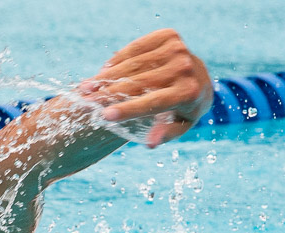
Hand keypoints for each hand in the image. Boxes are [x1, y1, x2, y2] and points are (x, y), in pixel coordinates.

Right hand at [78, 29, 212, 147]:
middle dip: (108, 93)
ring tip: (85, 87)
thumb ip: (164, 133)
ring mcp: (178, 49)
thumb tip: (150, 144)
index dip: (128, 110)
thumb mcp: (179, 126)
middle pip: (138, 83)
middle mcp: (185, 68)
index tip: (104, 116)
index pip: (153, 102)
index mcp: (189, 92)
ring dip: (106, 77)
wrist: (201, 78)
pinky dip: (117, 60)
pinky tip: (102, 72)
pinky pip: (135, 48)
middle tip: (84, 102)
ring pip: (133, 65)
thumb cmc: (183, 109)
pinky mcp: (168, 36)